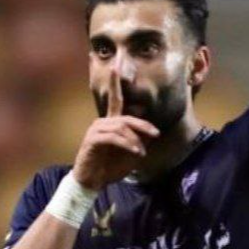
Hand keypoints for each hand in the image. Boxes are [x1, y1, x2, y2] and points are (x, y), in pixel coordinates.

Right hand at [72, 69, 159, 190]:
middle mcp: (102, 122)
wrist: (92, 182)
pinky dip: (127, 144)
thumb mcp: (130, 154)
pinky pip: (113, 137)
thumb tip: (151, 133)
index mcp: (111, 122)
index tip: (115, 67)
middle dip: (142, 125)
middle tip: (155, 133)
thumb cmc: (110, 167)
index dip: (115, 83)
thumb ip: (139, 141)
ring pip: (120, 127)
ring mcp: (95, 130)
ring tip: (141, 152)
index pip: (115, 99)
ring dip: (134, 140)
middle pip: (125, 117)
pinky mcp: (92, 140)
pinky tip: (135, 152)